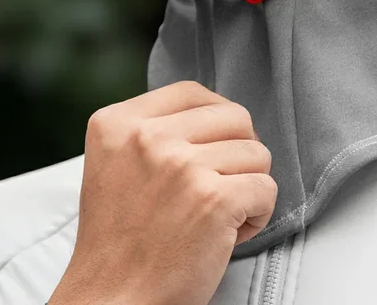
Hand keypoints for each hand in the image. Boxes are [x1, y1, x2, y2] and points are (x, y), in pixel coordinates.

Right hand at [48, 81, 276, 304]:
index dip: (214, 120)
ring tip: (218, 215)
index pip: (192, 93)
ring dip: (247, 186)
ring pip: (256, 153)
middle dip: (237, 153)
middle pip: (234, 116)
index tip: (210, 149)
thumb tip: (214, 111)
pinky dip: (258, 214)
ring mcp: (182, 167)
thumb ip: (152, 129)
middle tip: (218, 186)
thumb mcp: (115, 163)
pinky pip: (266, 188)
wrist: (110, 301)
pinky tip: (230, 233)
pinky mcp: (214, 200)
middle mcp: (148, 138)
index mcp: (118, 123)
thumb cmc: (120, 240)